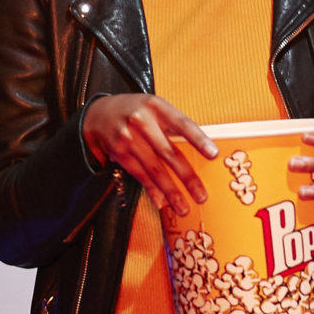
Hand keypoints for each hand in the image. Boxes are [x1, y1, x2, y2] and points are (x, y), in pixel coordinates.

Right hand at [81, 93, 216, 217]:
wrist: (99, 113)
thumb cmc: (137, 111)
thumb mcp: (155, 108)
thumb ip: (174, 125)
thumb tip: (200, 151)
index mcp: (157, 106)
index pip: (182, 123)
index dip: (198, 139)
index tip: (213, 154)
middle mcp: (142, 121)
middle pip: (169, 152)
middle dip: (187, 177)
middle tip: (201, 195)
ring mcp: (128, 138)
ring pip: (154, 169)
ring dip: (170, 191)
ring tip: (183, 207)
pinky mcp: (119, 152)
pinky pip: (139, 175)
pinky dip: (151, 190)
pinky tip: (162, 201)